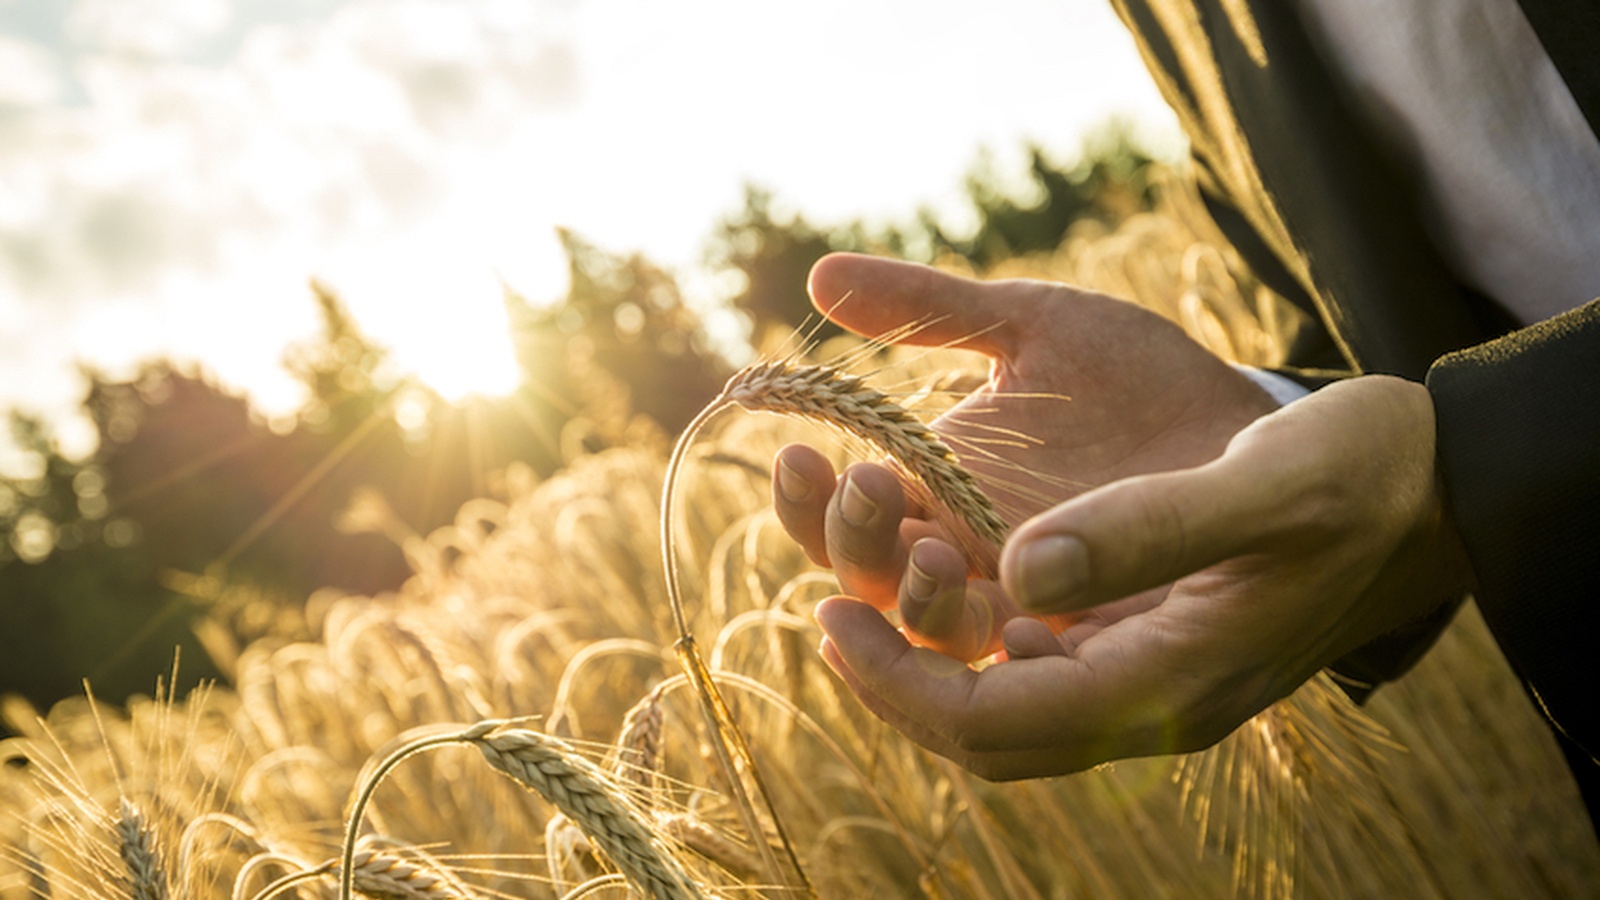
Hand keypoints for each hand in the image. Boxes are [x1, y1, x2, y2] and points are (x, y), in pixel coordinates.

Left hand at [779, 253, 1475, 778]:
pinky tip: (939, 546)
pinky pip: (1030, 656)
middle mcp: (1144, 698)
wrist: (1433, 491)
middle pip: (982, 730)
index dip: (902, 683)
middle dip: (893, 671)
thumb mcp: (1267, 485)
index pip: (999, 725)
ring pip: (999, 695)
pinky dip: (966, 616)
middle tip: (825, 596)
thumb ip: (1149, 530)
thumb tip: (1021, 568)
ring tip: (866, 558)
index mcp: (1171, 684)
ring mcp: (1143, 674)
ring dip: (921, 641)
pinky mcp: (1141, 637)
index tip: (830, 616)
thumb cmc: (1363, 479)